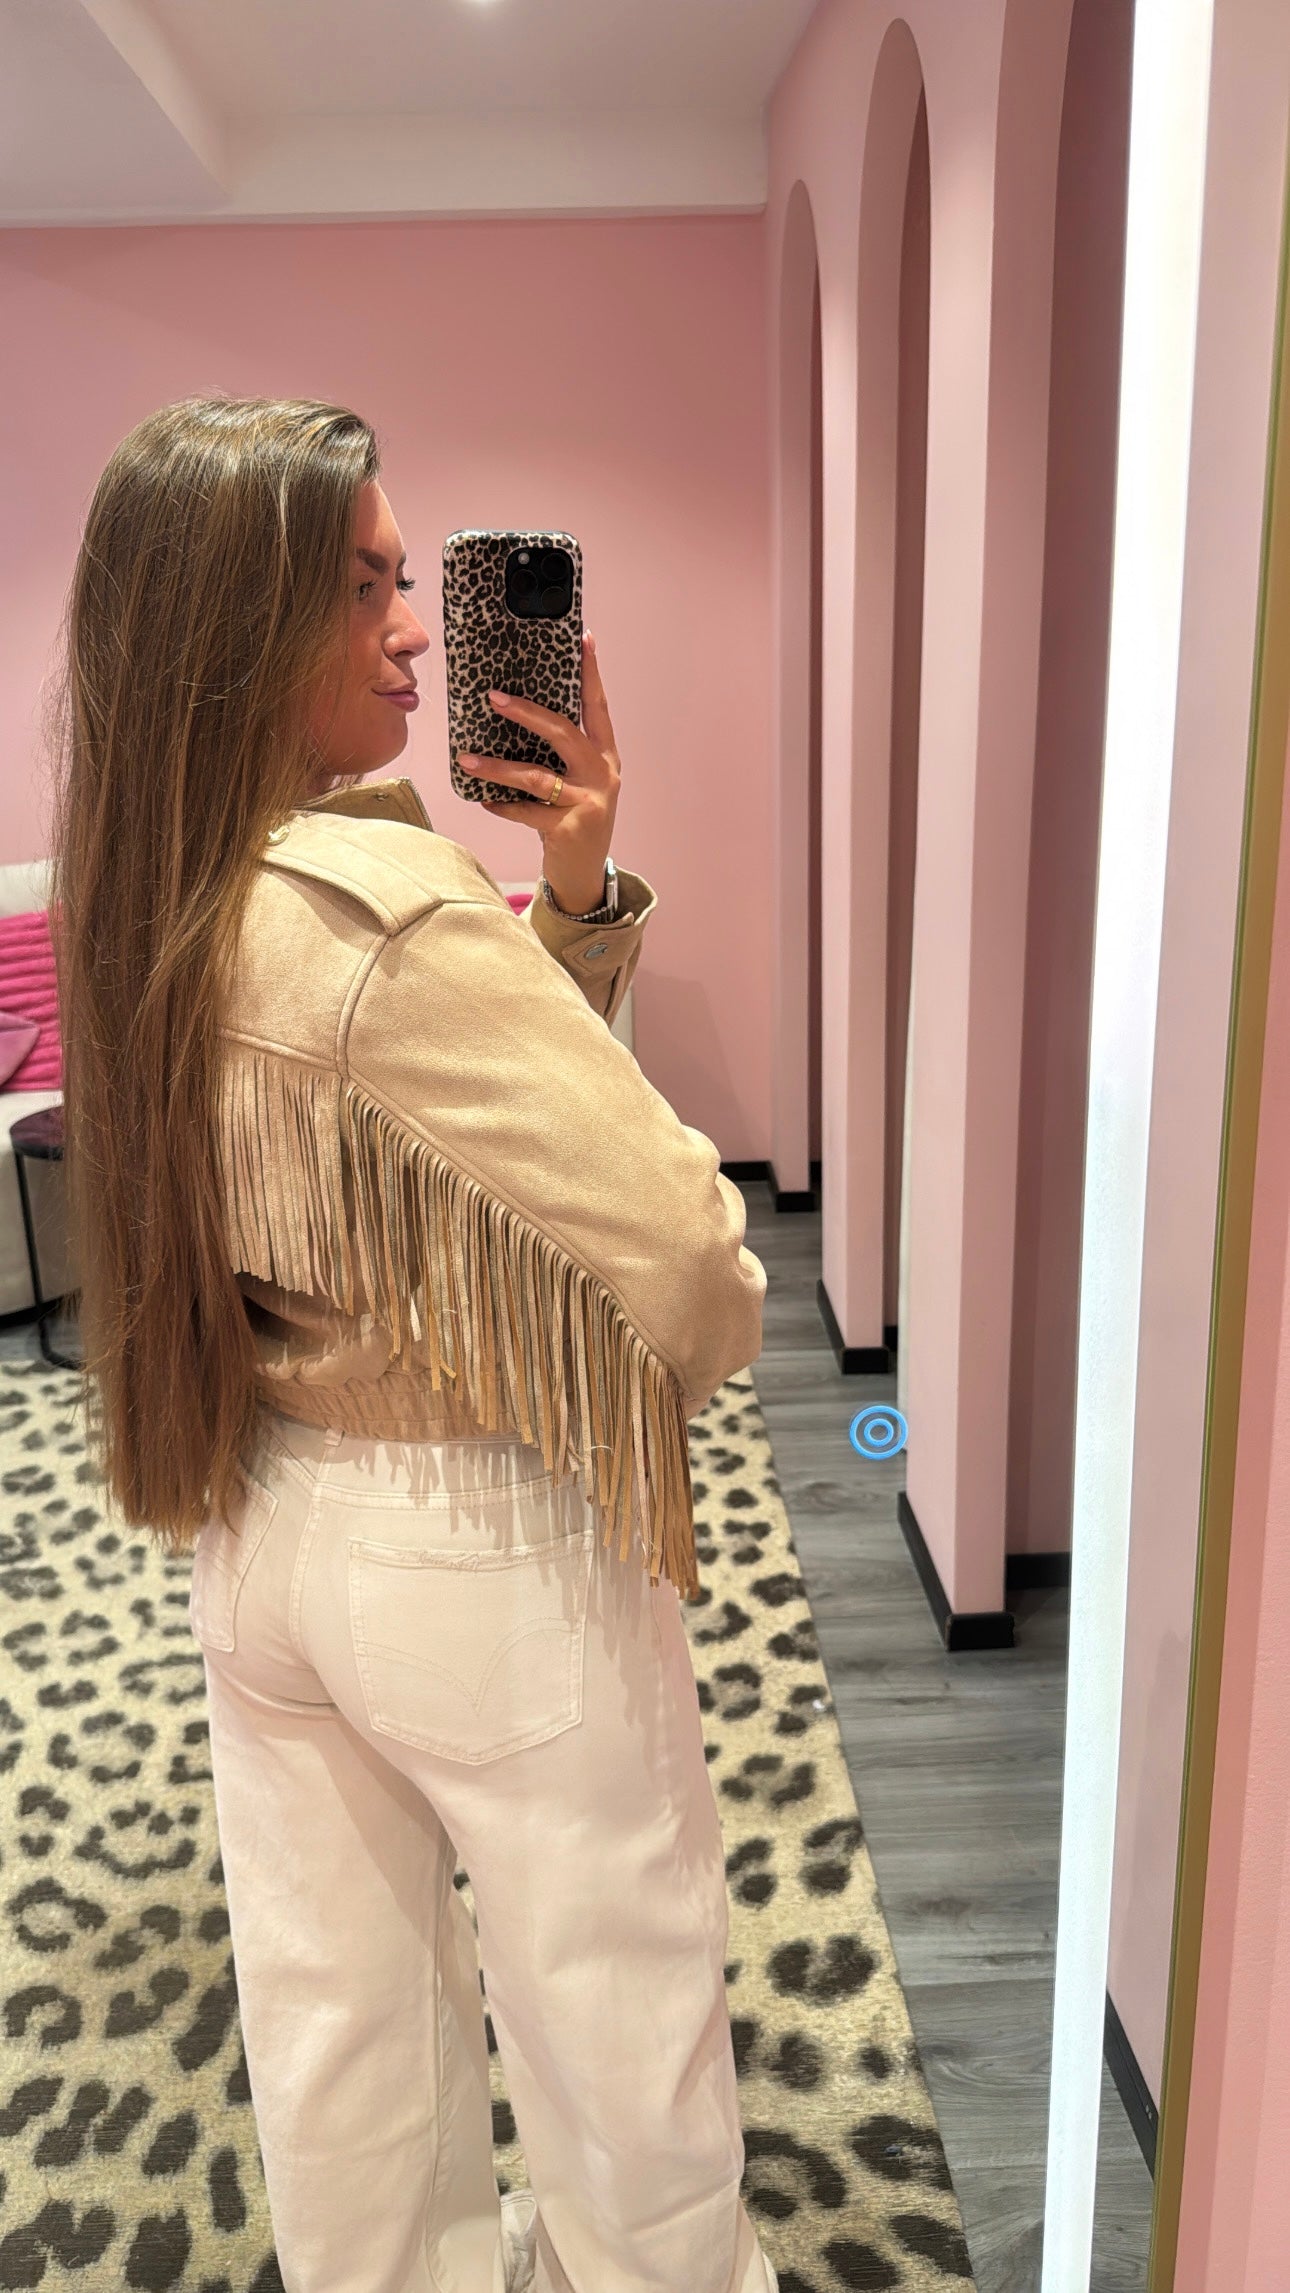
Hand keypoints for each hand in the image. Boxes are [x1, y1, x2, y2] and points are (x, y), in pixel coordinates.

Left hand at [457, 632, 620, 915]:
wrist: (584, 875)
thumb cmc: (573, 819)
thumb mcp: (577, 782)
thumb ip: (559, 755)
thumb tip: (515, 715)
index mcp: (604, 756)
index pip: (598, 707)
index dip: (591, 674)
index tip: (584, 639)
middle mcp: (602, 775)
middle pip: (564, 733)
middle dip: (527, 713)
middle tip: (493, 698)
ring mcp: (589, 802)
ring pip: (537, 776)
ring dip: (497, 768)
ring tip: (466, 760)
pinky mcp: (569, 829)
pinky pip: (527, 811)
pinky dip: (503, 806)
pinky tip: (484, 801)